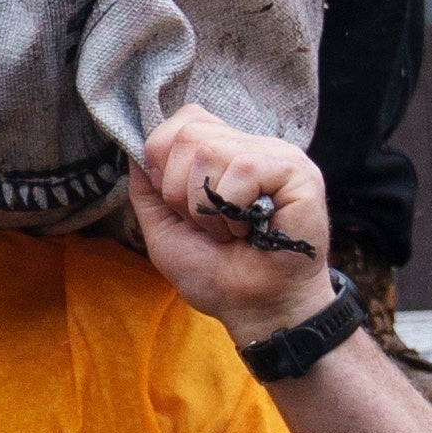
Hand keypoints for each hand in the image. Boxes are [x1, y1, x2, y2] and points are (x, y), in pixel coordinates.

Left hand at [125, 108, 351, 326]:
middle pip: (189, 133)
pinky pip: (245, 167)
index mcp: (221, 153)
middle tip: (207, 226)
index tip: (180, 207)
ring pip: (212, 150)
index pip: (184, 121)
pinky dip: (234, 208)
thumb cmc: (216, 275)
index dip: (165, 161)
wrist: (256, 311)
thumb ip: (146, 188)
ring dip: (208, 208)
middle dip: (180, 192)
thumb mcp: (163, 230)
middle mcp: (248, 147)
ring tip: (230, 232)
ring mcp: (274, 156)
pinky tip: (250, 230)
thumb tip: (135, 147)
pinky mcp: (296, 172)